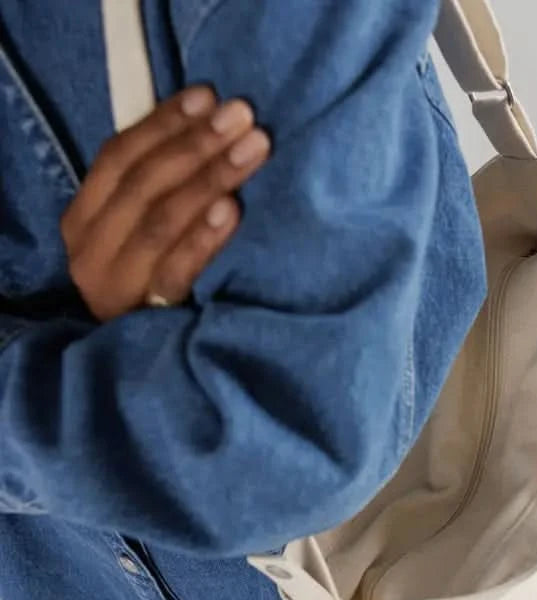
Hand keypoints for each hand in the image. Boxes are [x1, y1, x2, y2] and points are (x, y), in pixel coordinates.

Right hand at [61, 85, 270, 321]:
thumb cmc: (148, 285)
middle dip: (196, 145)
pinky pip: (177, 270)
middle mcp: (89, 251)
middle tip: (243, 117)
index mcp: (83, 220)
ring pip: (160, 220)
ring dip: (211, 178)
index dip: (163, 123)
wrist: (143, 366)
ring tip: (254, 149)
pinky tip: (232, 208)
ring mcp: (116, 286)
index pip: (118, 157)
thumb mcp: (135, 235)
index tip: (208, 96)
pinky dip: (205, 237)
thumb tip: (207, 124)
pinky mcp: (147, 317)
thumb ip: (153, 191)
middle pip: (143, 184)